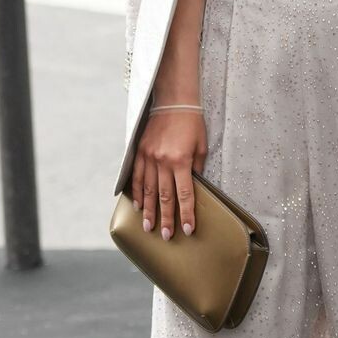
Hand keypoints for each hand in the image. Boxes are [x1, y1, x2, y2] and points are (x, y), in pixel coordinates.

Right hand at [130, 110, 207, 239]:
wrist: (173, 101)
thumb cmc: (192, 123)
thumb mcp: (201, 146)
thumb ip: (197, 168)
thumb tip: (194, 187)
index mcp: (181, 161)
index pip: (184, 194)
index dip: (186, 214)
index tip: (187, 230)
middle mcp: (163, 161)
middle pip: (164, 196)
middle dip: (165, 218)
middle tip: (166, 236)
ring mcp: (149, 156)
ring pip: (147, 189)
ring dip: (148, 210)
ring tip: (148, 227)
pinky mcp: (140, 151)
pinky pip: (136, 175)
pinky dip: (136, 191)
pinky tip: (137, 204)